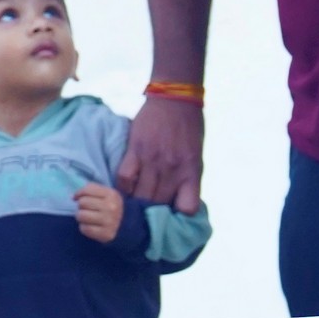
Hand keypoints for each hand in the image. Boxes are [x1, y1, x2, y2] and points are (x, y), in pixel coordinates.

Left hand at [73, 182, 124, 243]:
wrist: (128, 227)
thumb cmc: (112, 208)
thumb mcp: (107, 195)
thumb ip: (91, 190)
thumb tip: (74, 197)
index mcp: (112, 194)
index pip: (87, 190)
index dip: (79, 194)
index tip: (78, 198)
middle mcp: (111, 207)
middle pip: (82, 203)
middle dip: (82, 207)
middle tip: (88, 210)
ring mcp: (109, 221)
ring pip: (81, 215)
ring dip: (81, 218)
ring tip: (89, 219)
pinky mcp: (105, 234)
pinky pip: (84, 229)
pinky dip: (84, 228)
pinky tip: (91, 227)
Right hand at [117, 92, 203, 214]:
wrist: (175, 100)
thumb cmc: (190, 128)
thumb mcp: (196, 156)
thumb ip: (187, 178)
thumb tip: (177, 201)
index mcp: (191, 171)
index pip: (187, 208)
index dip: (179, 216)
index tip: (172, 216)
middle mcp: (172, 169)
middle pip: (159, 204)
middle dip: (152, 214)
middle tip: (146, 217)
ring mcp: (152, 160)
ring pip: (140, 195)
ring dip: (136, 205)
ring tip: (132, 208)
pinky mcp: (135, 151)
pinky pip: (125, 178)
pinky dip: (123, 188)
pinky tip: (123, 191)